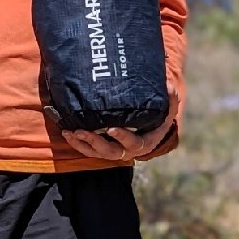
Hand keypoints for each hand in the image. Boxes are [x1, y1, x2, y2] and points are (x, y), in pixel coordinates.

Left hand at [61, 85, 179, 162]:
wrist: (151, 129)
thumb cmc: (158, 117)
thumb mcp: (167, 109)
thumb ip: (170, 99)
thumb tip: (169, 85)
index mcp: (144, 142)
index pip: (134, 143)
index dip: (122, 137)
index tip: (112, 128)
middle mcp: (128, 151)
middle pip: (111, 152)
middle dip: (95, 142)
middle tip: (82, 131)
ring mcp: (114, 151)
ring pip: (96, 153)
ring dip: (82, 143)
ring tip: (71, 132)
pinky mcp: (103, 149)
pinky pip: (88, 150)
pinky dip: (77, 143)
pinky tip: (67, 132)